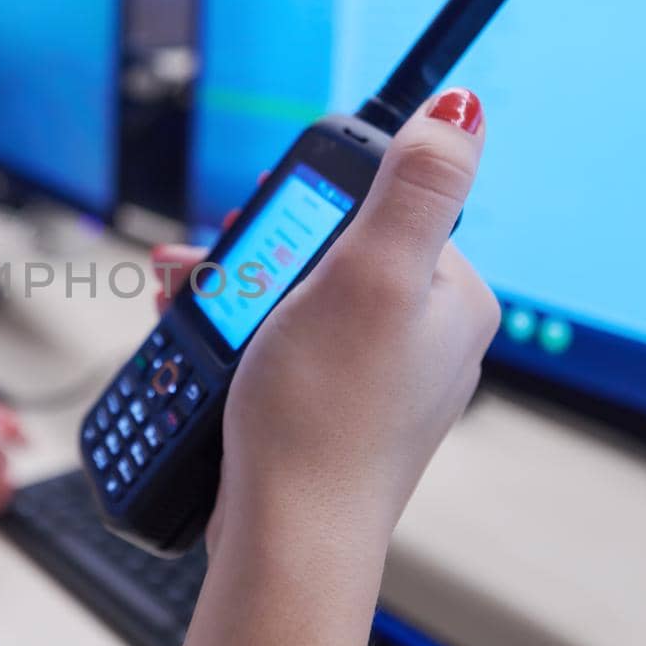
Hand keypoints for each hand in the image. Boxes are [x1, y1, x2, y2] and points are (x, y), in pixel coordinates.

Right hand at [151, 89, 497, 555]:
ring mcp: (378, 378)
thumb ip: (416, 187)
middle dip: (253, 252)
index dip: (305, 208)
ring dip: (231, 291)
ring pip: (295, 300)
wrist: (287, 538)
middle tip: (202, 265)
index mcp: (451, 296)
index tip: (253, 226)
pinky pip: (282, 348)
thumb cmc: (324, 418)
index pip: (377, 207)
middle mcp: (425, 337)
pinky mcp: (333, 412)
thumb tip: (464, 108)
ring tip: (181, 298)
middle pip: (328, 252)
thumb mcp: (372, 277)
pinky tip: (197, 344)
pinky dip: (235, 338)